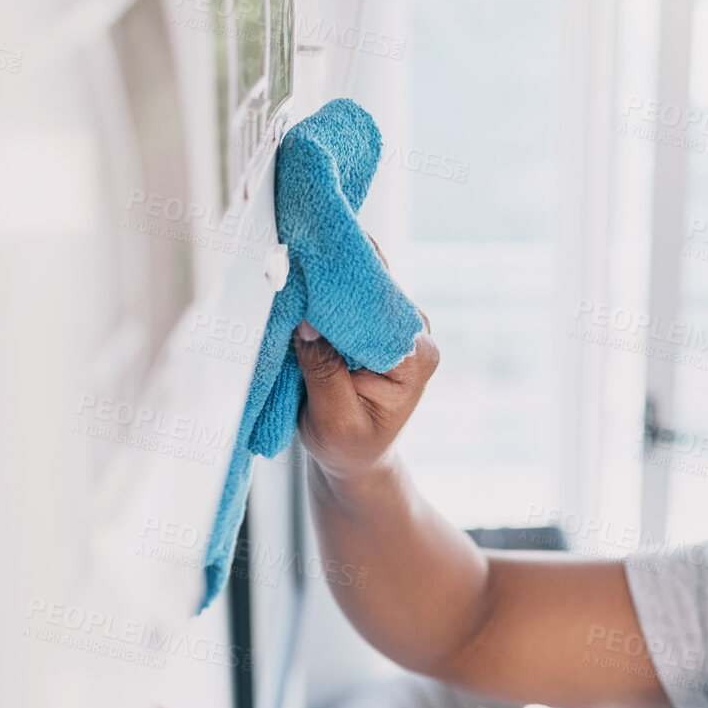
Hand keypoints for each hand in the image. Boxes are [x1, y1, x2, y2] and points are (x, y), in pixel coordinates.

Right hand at [294, 235, 440, 483]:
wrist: (355, 459)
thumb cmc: (349, 448)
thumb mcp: (333, 418)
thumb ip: (324, 369)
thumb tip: (307, 320)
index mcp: (415, 359)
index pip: (381, 308)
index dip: (345, 284)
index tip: (310, 262)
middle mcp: (413, 336)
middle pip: (374, 287)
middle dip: (334, 271)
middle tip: (293, 247)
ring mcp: (395, 327)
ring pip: (361, 284)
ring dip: (327, 274)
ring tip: (291, 255)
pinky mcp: (374, 324)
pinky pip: (351, 295)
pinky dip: (325, 287)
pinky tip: (300, 275)